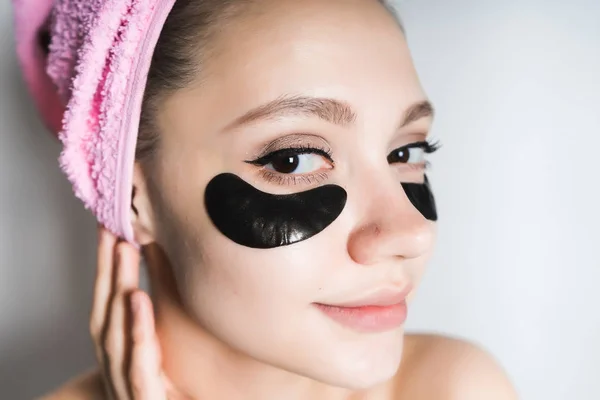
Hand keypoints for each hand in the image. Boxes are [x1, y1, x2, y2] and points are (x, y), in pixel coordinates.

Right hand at [90, 226, 186, 398]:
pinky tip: (140, 301)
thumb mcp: (163, 338)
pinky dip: (137, 332)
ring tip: (125, 252)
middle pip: (107, 308)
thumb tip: (160, 250)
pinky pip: (138, 364)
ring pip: (116, 331)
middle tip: (114, 227)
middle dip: (108, 267)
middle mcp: (117, 361)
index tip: (110, 224)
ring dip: (118, 288)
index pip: (110, 297)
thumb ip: (161, 297)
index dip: (106, 262)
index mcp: (121, 345)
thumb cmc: (168, 385)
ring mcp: (126, 382)